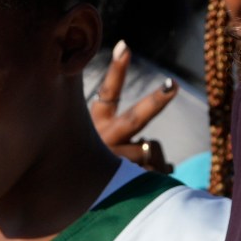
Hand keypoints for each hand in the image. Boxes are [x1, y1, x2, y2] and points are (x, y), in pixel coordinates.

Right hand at [90, 42, 177, 171]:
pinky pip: (154, 171)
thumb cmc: (83, 156)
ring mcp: (115, 159)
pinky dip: (155, 174)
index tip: (124, 46)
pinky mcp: (126, 181)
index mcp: (96, 122)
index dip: (116, 70)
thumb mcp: (89, 132)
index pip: (107, 92)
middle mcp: (105, 138)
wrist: (67, 194)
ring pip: (150, 148)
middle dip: (156, 100)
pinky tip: (139, 183)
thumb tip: (130, 97)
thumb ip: (108, 115)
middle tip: (173, 85)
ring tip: (136, 166)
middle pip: (136, 117)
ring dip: (151, 155)